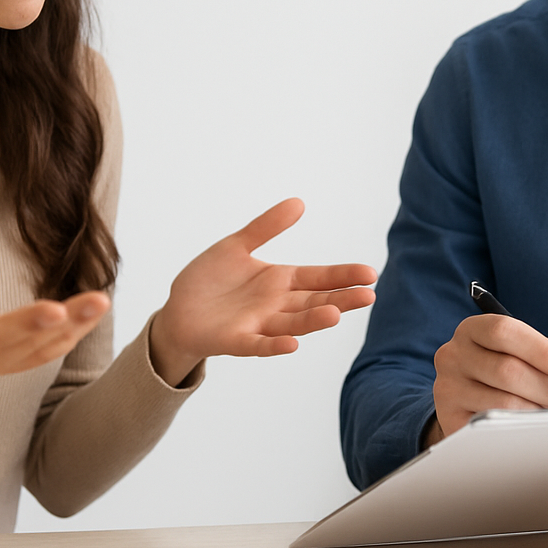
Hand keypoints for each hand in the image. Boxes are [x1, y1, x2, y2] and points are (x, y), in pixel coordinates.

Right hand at [0, 243, 109, 431]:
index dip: (27, 322)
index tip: (58, 309)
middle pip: (31, 342)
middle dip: (68, 322)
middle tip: (100, 300)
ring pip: (43, 350)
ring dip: (75, 329)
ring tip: (101, 304)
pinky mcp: (4, 365)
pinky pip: (41, 355)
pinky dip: (65, 339)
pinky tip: (86, 320)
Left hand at [147, 198, 377, 385]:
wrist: (178, 311)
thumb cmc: (211, 281)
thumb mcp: (237, 245)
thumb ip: (266, 227)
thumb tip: (299, 202)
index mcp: (280, 281)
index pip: (318, 278)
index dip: (343, 276)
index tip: (370, 273)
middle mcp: (276, 305)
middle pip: (314, 302)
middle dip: (341, 299)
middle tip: (369, 296)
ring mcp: (257, 324)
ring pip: (292, 323)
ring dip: (313, 321)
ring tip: (336, 314)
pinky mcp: (234, 340)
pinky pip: (257, 344)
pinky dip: (274, 345)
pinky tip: (291, 344)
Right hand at [426, 313, 547, 443]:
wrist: (472, 403)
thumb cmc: (507, 371)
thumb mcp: (531, 351)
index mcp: (473, 330)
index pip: (504, 331)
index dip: (542, 351)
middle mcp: (453, 354)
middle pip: (506, 370)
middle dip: (546, 388)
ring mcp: (447, 388)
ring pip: (502, 403)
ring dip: (536, 411)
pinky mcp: (450, 420)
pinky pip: (493, 427)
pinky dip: (520, 429)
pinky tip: (532, 428)